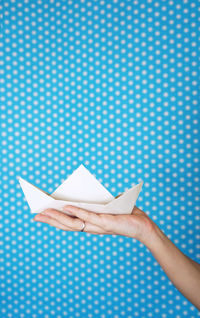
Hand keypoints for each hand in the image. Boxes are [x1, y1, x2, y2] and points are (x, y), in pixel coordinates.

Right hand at [33, 203, 156, 245]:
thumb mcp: (108, 206)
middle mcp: (91, 227)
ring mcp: (97, 225)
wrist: (143, 225)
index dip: (55, 220)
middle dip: (50, 220)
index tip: (41, 214)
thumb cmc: (125, 214)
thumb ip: (96, 201)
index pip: (69, 222)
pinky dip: (76, 211)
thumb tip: (87, 192)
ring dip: (58, 217)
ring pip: (73, 222)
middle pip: (67, 224)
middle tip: (35, 215)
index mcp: (90, 223)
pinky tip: (66, 206)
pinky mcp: (105, 222)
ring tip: (44, 211)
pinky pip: (88, 216)